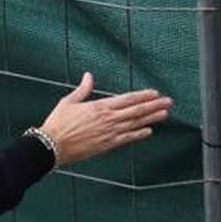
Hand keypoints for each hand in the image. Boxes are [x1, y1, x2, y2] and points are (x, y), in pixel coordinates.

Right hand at [37, 72, 171, 165]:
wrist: (52, 146)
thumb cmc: (58, 123)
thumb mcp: (69, 102)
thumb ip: (83, 89)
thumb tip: (88, 76)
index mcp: (99, 106)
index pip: (127, 99)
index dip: (143, 96)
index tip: (155, 93)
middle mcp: (108, 119)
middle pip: (136, 111)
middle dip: (154, 106)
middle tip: (168, 102)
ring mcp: (109, 133)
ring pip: (135, 124)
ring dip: (151, 119)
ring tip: (164, 114)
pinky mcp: (106, 145)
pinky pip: (127, 139)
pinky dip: (139, 135)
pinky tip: (149, 131)